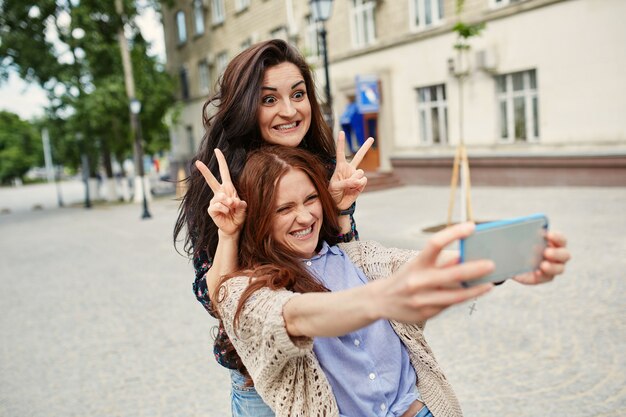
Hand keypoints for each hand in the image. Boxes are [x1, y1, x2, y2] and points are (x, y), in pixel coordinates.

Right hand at [195, 149, 246, 236]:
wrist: (233, 228)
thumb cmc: (239, 216)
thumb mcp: (244, 209)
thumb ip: (241, 205)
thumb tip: (232, 201)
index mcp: (228, 188)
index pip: (224, 172)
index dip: (221, 161)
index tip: (217, 150)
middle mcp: (220, 193)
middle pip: (211, 180)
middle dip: (205, 171)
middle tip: (197, 162)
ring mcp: (214, 201)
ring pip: (220, 197)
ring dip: (228, 204)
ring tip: (231, 209)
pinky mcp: (211, 209)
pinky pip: (217, 206)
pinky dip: (224, 209)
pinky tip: (226, 213)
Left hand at [329, 131, 373, 209]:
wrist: (338, 204)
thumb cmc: (332, 194)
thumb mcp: (335, 187)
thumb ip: (346, 182)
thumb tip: (359, 180)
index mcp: (340, 167)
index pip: (341, 153)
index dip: (341, 143)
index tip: (342, 132)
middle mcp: (350, 169)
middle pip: (359, 156)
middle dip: (366, 147)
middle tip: (372, 138)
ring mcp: (357, 176)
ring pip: (360, 172)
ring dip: (354, 180)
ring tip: (348, 186)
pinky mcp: (362, 183)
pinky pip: (363, 181)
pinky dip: (359, 185)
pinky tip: (353, 189)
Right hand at [375, 223, 494, 323]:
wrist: (381, 300)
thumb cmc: (407, 277)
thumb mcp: (418, 265)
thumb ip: (441, 262)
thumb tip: (466, 256)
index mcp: (417, 263)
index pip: (435, 243)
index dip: (454, 233)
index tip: (471, 226)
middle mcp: (418, 281)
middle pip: (452, 273)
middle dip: (475, 269)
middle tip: (491, 264)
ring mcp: (422, 299)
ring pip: (456, 295)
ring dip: (475, 289)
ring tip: (490, 284)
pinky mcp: (426, 313)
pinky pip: (450, 305)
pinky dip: (464, 297)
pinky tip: (476, 292)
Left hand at [513, 231, 569, 284]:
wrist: (513, 259)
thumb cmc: (521, 244)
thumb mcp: (520, 238)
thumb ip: (522, 234)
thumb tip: (513, 228)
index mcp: (555, 243)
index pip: (561, 239)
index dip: (557, 237)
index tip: (548, 235)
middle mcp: (558, 256)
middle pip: (565, 255)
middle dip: (556, 253)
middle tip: (546, 252)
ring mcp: (554, 268)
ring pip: (560, 269)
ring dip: (552, 266)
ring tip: (543, 265)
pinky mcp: (545, 277)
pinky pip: (546, 278)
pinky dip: (542, 275)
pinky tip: (537, 272)